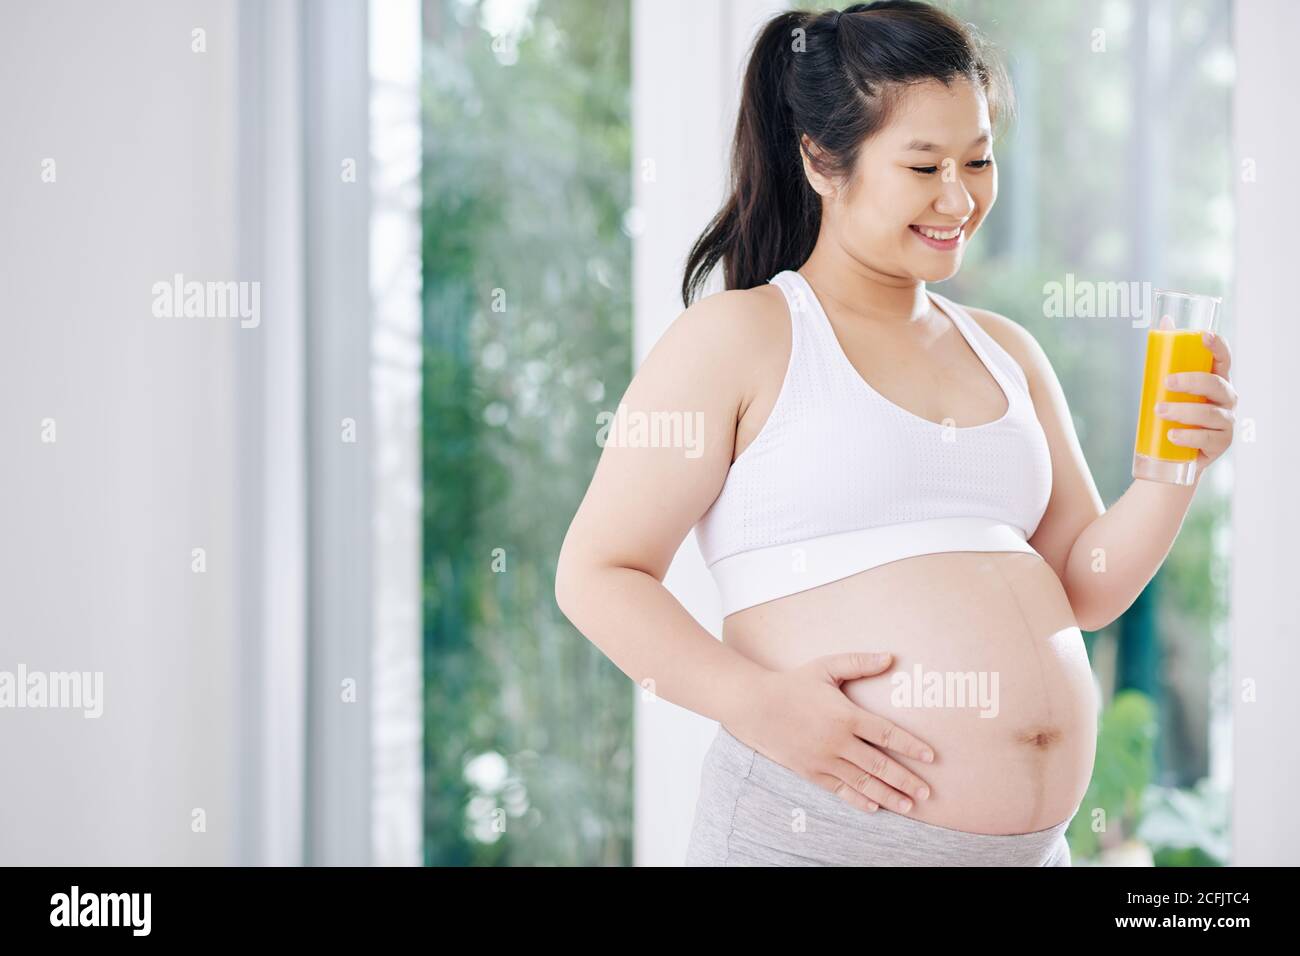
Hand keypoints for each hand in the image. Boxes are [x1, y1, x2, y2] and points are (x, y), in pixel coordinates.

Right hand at [723, 652, 934, 814]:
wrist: (755, 706)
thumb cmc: (793, 683)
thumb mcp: (826, 667)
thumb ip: (859, 663)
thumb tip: (890, 657)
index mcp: (846, 715)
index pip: (887, 734)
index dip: (911, 746)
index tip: (931, 757)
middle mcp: (837, 741)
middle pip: (880, 765)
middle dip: (906, 780)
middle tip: (927, 793)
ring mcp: (824, 760)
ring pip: (863, 782)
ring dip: (888, 795)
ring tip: (909, 805)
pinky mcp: (811, 772)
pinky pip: (839, 790)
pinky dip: (858, 799)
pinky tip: (874, 807)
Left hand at [1157, 330, 1237, 474]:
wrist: (1174, 452)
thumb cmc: (1175, 411)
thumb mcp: (1168, 384)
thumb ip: (1168, 356)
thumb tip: (1164, 320)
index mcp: (1216, 379)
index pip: (1223, 359)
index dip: (1217, 346)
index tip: (1203, 335)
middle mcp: (1226, 399)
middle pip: (1216, 385)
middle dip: (1192, 381)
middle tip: (1166, 382)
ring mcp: (1226, 422)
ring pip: (1211, 413)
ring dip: (1184, 411)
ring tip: (1159, 411)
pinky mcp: (1220, 443)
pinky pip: (1208, 438)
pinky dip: (1189, 436)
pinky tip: (1172, 434)